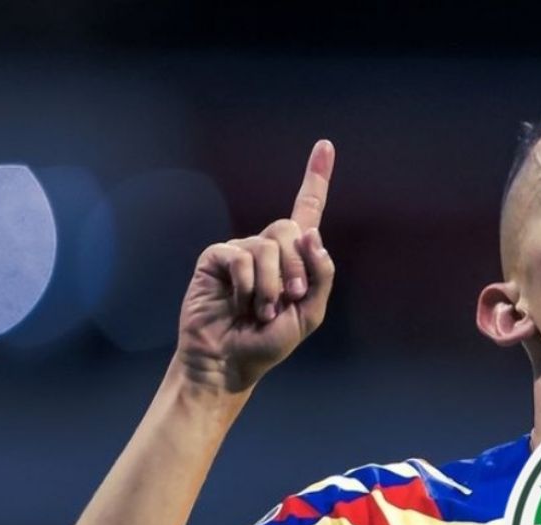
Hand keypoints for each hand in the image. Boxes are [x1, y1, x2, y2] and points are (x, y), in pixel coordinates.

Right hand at [175, 140, 336, 394]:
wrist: (229, 362)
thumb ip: (320, 275)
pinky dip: (247, 285)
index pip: (307, 210)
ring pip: (267, 246)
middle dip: (296, 267)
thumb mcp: (309, 313)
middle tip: (287, 300)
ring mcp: (239, 251)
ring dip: (270, 285)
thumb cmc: (268, 341)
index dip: (316, 178)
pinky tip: (239, 303)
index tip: (325, 145)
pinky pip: (239, 257)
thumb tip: (311, 234)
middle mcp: (267, 248)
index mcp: (294, 258)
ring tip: (259, 311)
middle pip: (290, 228)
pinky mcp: (215, 258)